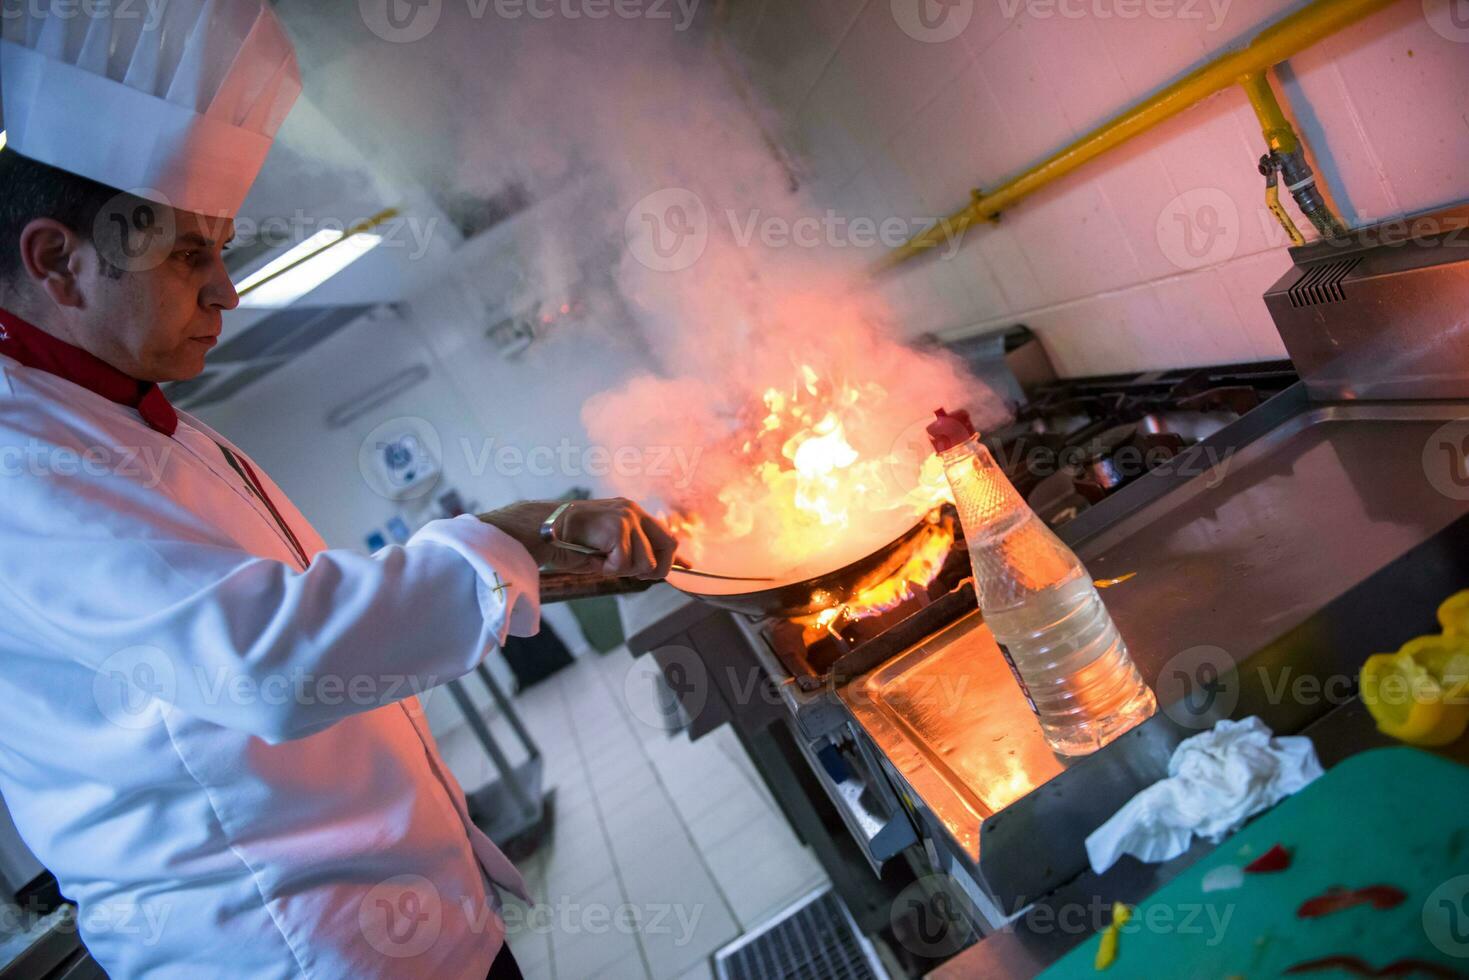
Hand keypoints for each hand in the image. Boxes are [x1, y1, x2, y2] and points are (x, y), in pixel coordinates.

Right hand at [478, 499, 678, 579]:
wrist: (539, 530)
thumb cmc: (567, 541)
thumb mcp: (604, 547)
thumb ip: (628, 552)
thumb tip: (650, 569)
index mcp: (630, 512)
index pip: (664, 534)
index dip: (675, 555)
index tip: (689, 566)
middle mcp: (633, 511)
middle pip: (669, 546)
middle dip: (654, 569)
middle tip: (625, 571)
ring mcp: (627, 517)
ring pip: (645, 562)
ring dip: (621, 570)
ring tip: (598, 559)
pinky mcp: (617, 527)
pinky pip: (624, 564)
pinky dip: (606, 568)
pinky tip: (591, 556)